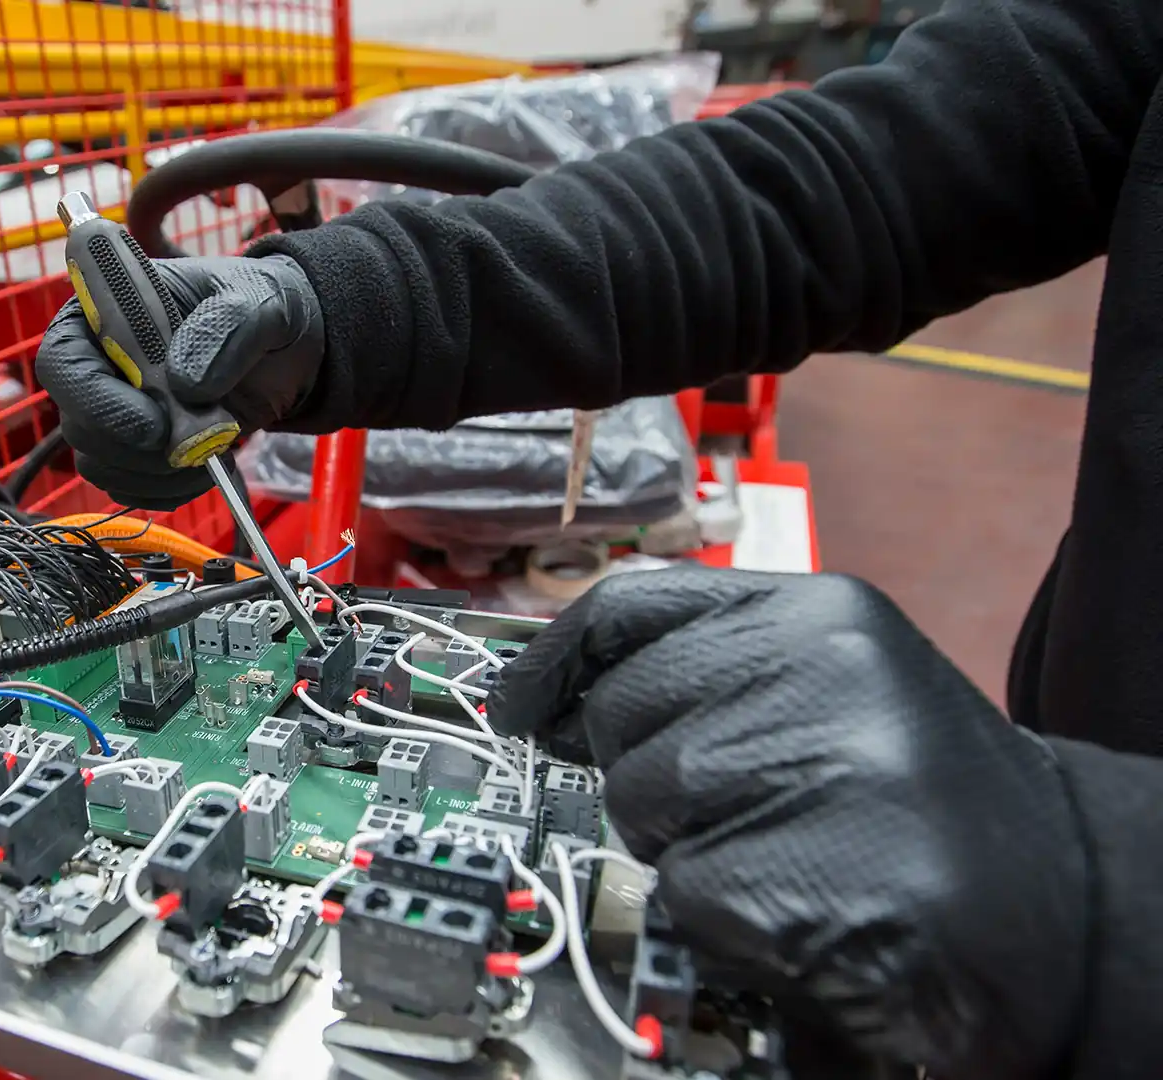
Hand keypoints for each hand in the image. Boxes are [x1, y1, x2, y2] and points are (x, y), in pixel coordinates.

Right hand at [34, 254, 322, 509]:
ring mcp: (111, 411)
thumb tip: (183, 382)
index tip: (155, 425)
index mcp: (105, 311)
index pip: (62, 362)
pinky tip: (207, 468)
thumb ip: (224, 328)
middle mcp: (95, 364)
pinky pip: (129, 488)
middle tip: (202, 441)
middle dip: (140, 448)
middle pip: (79, 425)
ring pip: (101, 465)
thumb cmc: (260, 309)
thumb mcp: (258, 302)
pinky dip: (170, 490)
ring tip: (215, 450)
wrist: (284, 351)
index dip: (97, 402)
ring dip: (159, 473)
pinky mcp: (132, 451)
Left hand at [490, 568, 1087, 1078]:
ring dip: (688, 843)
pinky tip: (800, 900)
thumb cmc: (932, 798)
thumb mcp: (838, 682)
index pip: (630, 609)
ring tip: (788, 849)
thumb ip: (715, 664)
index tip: (514, 700)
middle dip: (648, 770)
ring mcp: (803, 771)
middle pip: (619, 714)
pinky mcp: (787, 874)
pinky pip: (680, 886)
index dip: (554, 660)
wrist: (1061, 906)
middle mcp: (812, 674)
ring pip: (639, 802)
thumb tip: (554, 689)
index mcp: (821, 613)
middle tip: (741, 803)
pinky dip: (722, 909)